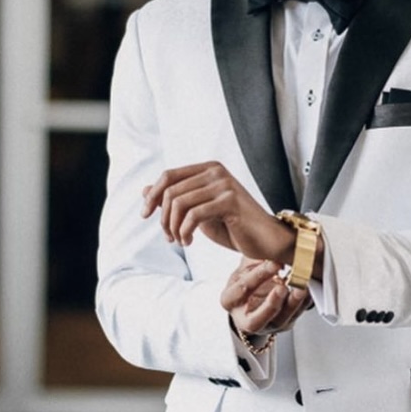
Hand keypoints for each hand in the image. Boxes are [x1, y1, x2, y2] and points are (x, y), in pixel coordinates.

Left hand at [142, 161, 293, 260]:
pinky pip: (194, 215)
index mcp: (209, 169)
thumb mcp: (199, 213)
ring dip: (173, 227)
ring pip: (179, 203)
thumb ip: (176, 200)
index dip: (152, 195)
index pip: (169, 175)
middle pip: (171, 190)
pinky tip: (188, 241)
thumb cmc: (234, 227)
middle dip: (163, 217)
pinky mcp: (230, 201)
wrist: (266, 242)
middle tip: (169, 237)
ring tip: (179, 241)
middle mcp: (216, 172)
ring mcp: (224, 185)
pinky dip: (185, 231)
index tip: (144, 215)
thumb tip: (145, 190)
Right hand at [220, 257, 311, 338]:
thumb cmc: (247, 278)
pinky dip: (304, 302)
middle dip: (271, 303)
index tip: (274, 263)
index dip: (258, 276)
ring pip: (280, 320)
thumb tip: (269, 243)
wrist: (255, 294)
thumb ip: (254, 258)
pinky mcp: (284, 323)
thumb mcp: (244, 266)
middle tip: (283, 287)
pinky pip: (296, 315)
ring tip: (301, 288)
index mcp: (230, 300)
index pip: (242, 290)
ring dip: (293, 304)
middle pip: (256, 319)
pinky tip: (310, 290)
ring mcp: (267, 324)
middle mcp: (245, 318)